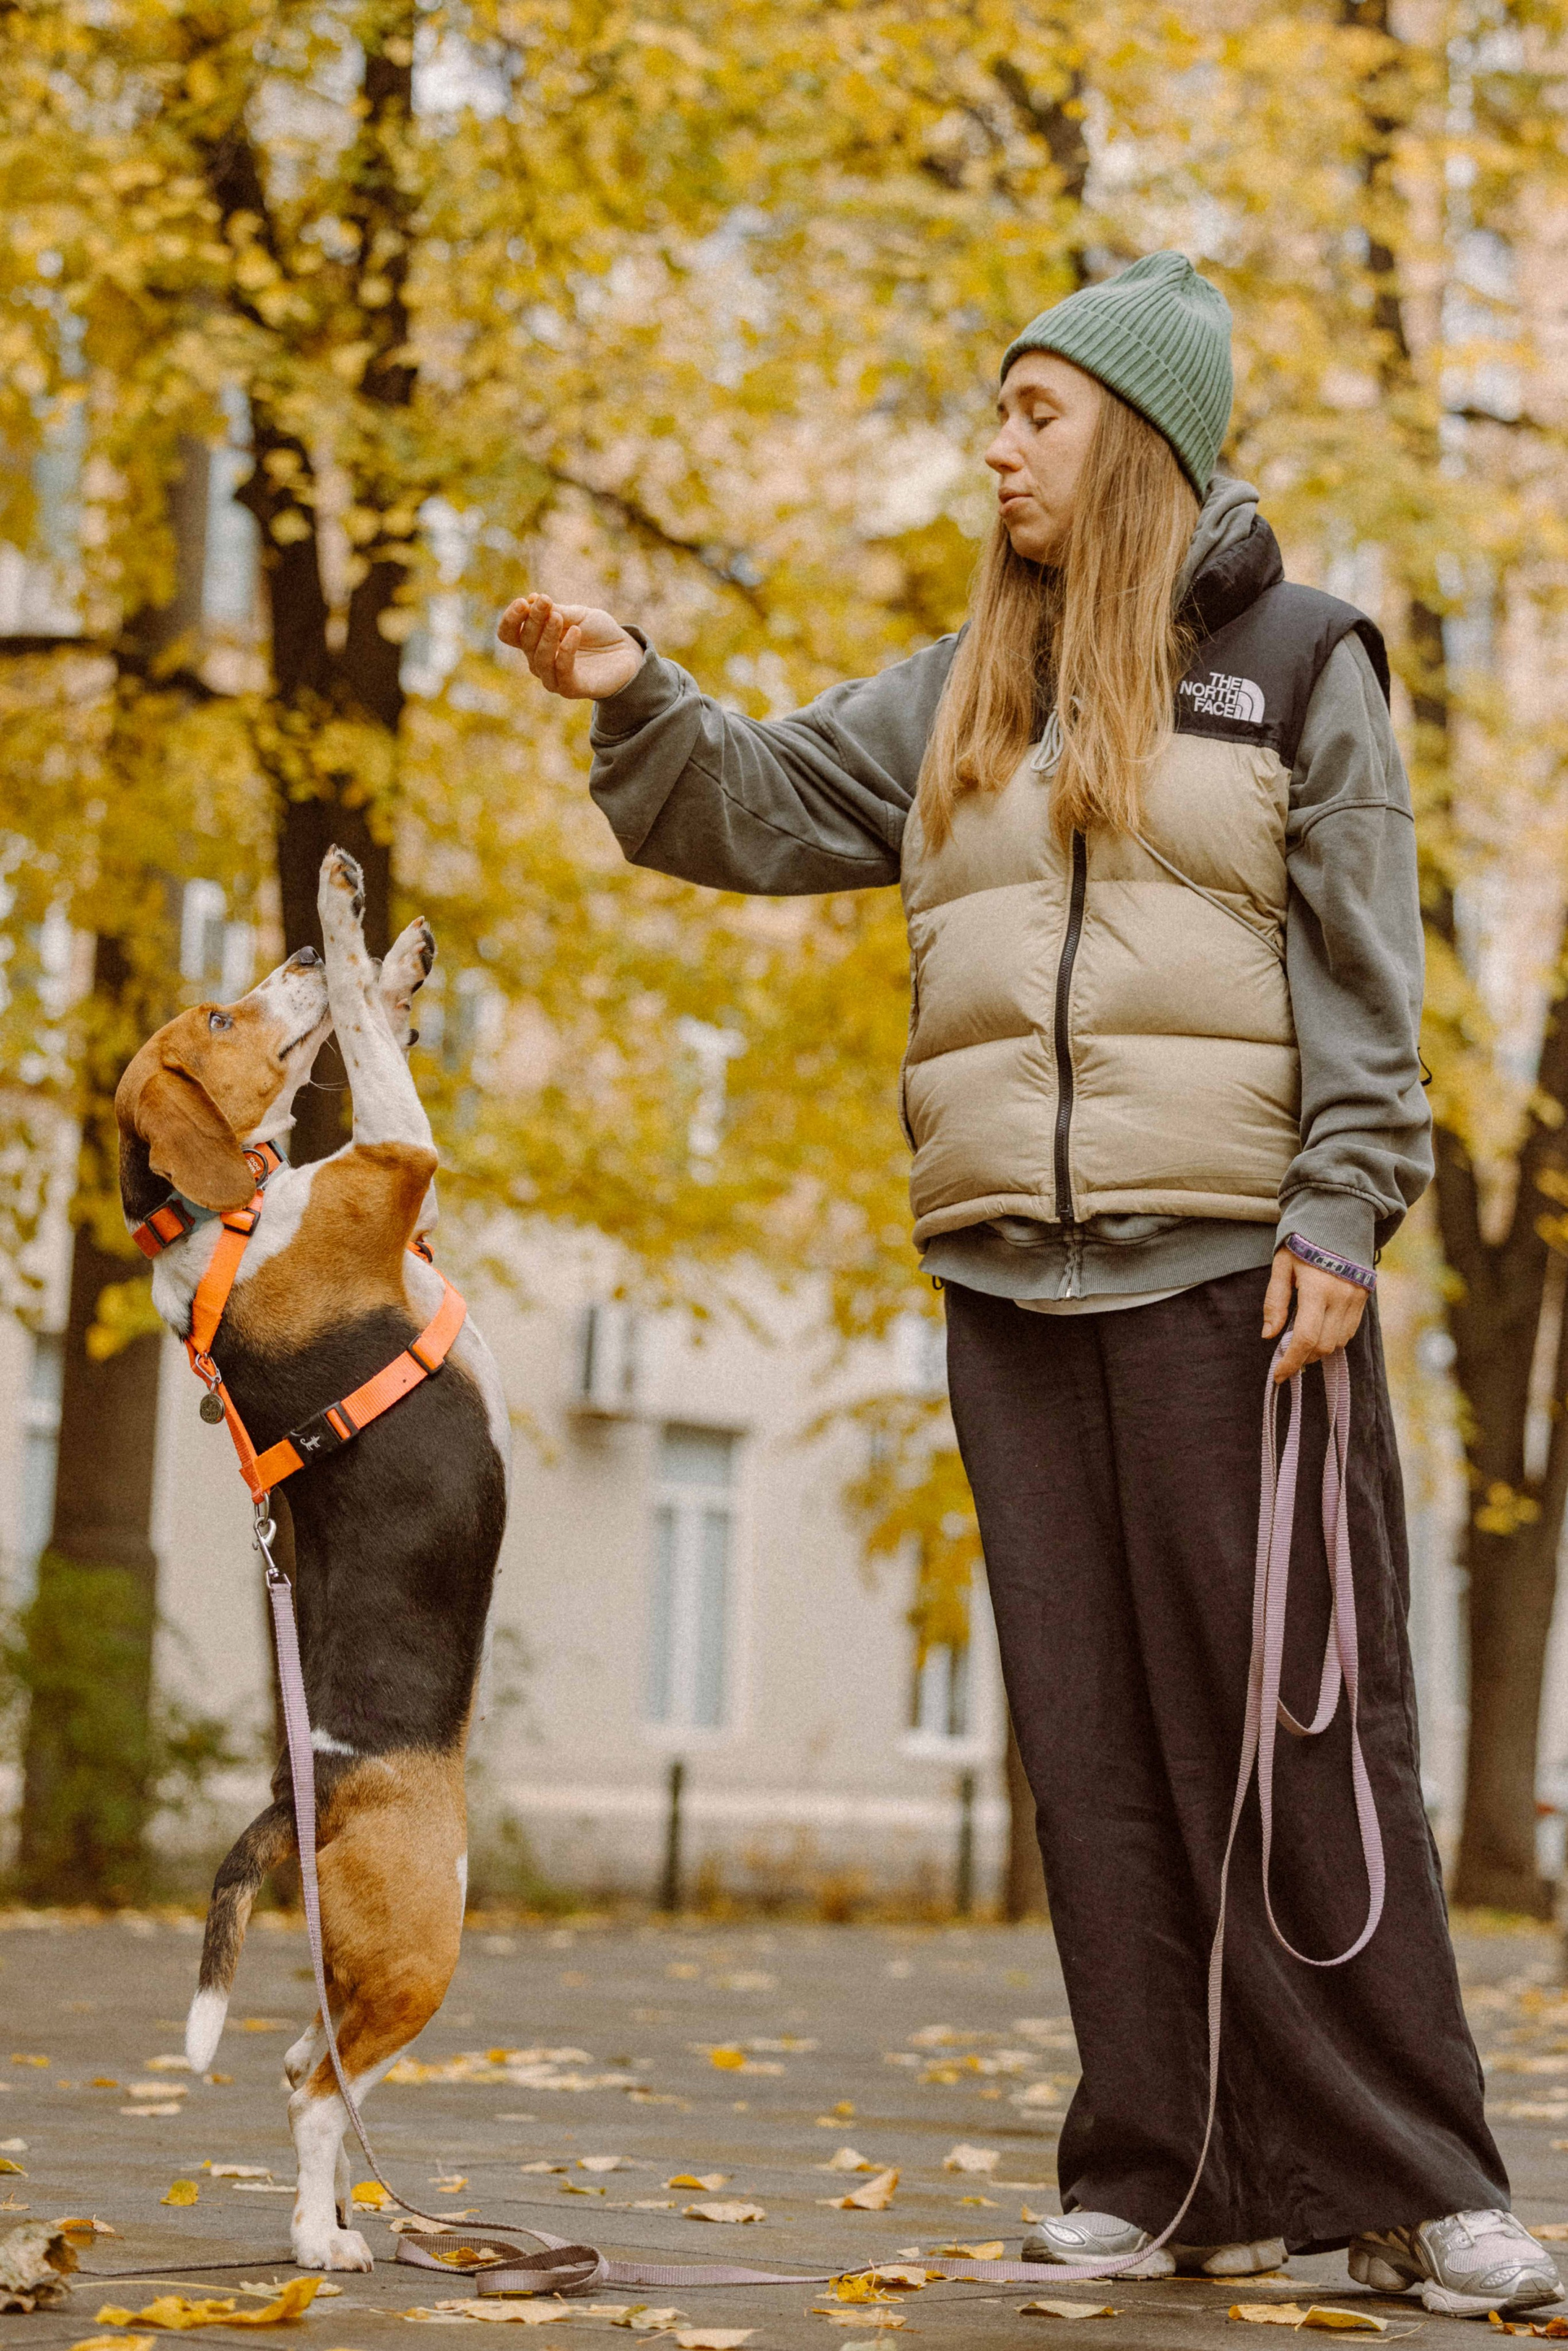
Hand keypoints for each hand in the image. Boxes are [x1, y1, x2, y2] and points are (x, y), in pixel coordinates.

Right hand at [496, 592, 642, 699]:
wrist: (626, 651)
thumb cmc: (598, 633)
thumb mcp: (578, 615)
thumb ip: (556, 611)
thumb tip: (530, 600)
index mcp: (535, 641)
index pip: (509, 634)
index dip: (510, 620)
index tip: (523, 602)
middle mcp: (539, 661)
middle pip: (525, 642)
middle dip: (534, 620)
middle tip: (545, 602)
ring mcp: (553, 678)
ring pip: (540, 659)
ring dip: (547, 635)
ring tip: (559, 617)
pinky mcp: (571, 689)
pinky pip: (561, 671)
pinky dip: (566, 650)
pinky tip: (575, 632)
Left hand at [1262, 1246, 1368, 1383]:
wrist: (1340, 1215)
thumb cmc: (1303, 1239)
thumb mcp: (1281, 1266)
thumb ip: (1275, 1302)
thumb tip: (1269, 1335)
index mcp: (1317, 1288)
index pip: (1305, 1338)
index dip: (1291, 1361)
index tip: (1278, 1375)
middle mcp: (1342, 1296)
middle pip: (1323, 1346)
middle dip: (1303, 1358)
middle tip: (1286, 1357)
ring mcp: (1357, 1298)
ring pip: (1338, 1342)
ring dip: (1318, 1350)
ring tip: (1301, 1342)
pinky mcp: (1365, 1297)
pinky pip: (1350, 1330)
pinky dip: (1333, 1338)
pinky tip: (1319, 1330)